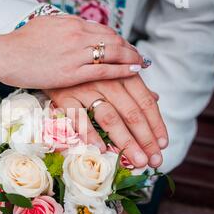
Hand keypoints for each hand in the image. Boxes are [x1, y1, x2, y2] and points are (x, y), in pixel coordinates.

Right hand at [0, 15, 147, 88]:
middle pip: (113, 39)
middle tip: (137, 56)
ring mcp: (76, 54)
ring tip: (140, 64)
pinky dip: (121, 70)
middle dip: (128, 48)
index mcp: (71, 23)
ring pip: (113, 52)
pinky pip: (104, 70)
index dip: (117, 39)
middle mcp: (78, 35)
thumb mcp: (44, 26)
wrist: (3, 55)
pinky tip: (132, 72)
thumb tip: (74, 29)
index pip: (103, 30)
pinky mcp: (71, 73)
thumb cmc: (19, 43)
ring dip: (130, 58)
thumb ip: (63, 27)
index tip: (124, 46)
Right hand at [43, 75, 167, 167]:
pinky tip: (102, 150)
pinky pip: (79, 117)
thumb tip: (155, 99)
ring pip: (110, 117)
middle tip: (154, 160)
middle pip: (131, 113)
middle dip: (145, 139)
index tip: (163, 144)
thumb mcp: (112, 70)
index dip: (156, 124)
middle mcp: (107, 79)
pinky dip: (90, 134)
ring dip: (125, 141)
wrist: (50, 53)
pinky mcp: (65, 96)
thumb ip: (133, 85)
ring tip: (137, 160)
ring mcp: (85, 88)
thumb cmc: (86, 67)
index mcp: (122, 73)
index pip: (145, 101)